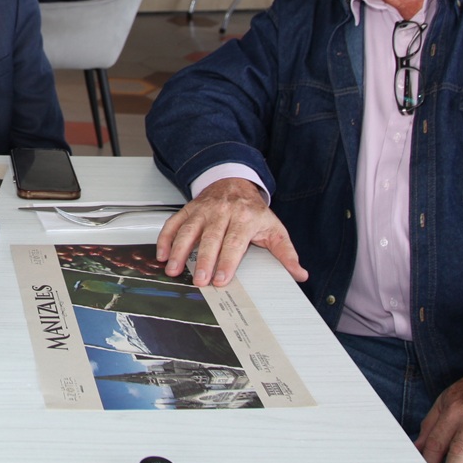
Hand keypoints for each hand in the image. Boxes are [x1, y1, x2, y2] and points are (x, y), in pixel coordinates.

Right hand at [155, 177, 307, 285]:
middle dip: (204, 261)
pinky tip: (162, 254)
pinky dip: (165, 238)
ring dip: (179, 251)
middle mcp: (223, 211)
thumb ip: (286, 253)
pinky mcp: (189, 209)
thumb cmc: (253, 210)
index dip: (227, 262)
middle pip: (211, 238)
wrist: (234, 181)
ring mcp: (203, 210)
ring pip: (188, 230)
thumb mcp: (274, 228)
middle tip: (199, 281)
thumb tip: (300, 274)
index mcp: (246, 217)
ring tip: (173, 270)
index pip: (235, 242)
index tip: (221, 279)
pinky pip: (174, 223)